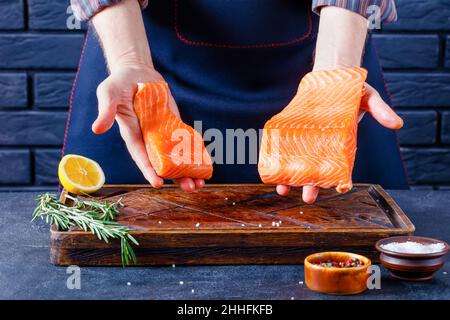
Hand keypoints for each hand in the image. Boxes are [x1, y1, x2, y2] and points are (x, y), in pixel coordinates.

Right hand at [92, 64, 204, 191]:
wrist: (137, 73)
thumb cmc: (119, 83)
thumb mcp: (109, 92)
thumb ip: (106, 110)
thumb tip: (97, 129)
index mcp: (132, 135)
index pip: (141, 157)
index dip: (149, 171)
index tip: (158, 184)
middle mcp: (148, 139)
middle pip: (162, 164)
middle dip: (175, 177)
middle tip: (190, 188)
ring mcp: (162, 134)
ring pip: (175, 158)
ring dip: (187, 171)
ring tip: (201, 183)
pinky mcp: (174, 126)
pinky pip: (184, 143)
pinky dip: (193, 154)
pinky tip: (204, 164)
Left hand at [276, 82, 402, 202]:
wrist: (328, 76)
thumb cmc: (350, 90)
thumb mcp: (368, 97)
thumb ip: (380, 110)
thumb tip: (397, 124)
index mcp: (342, 145)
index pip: (342, 169)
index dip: (341, 181)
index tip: (341, 189)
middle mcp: (323, 147)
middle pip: (317, 172)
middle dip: (312, 186)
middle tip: (309, 197)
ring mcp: (306, 141)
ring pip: (297, 165)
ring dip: (290, 179)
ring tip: (283, 190)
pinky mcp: (292, 132)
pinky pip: (283, 149)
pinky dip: (276, 159)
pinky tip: (270, 169)